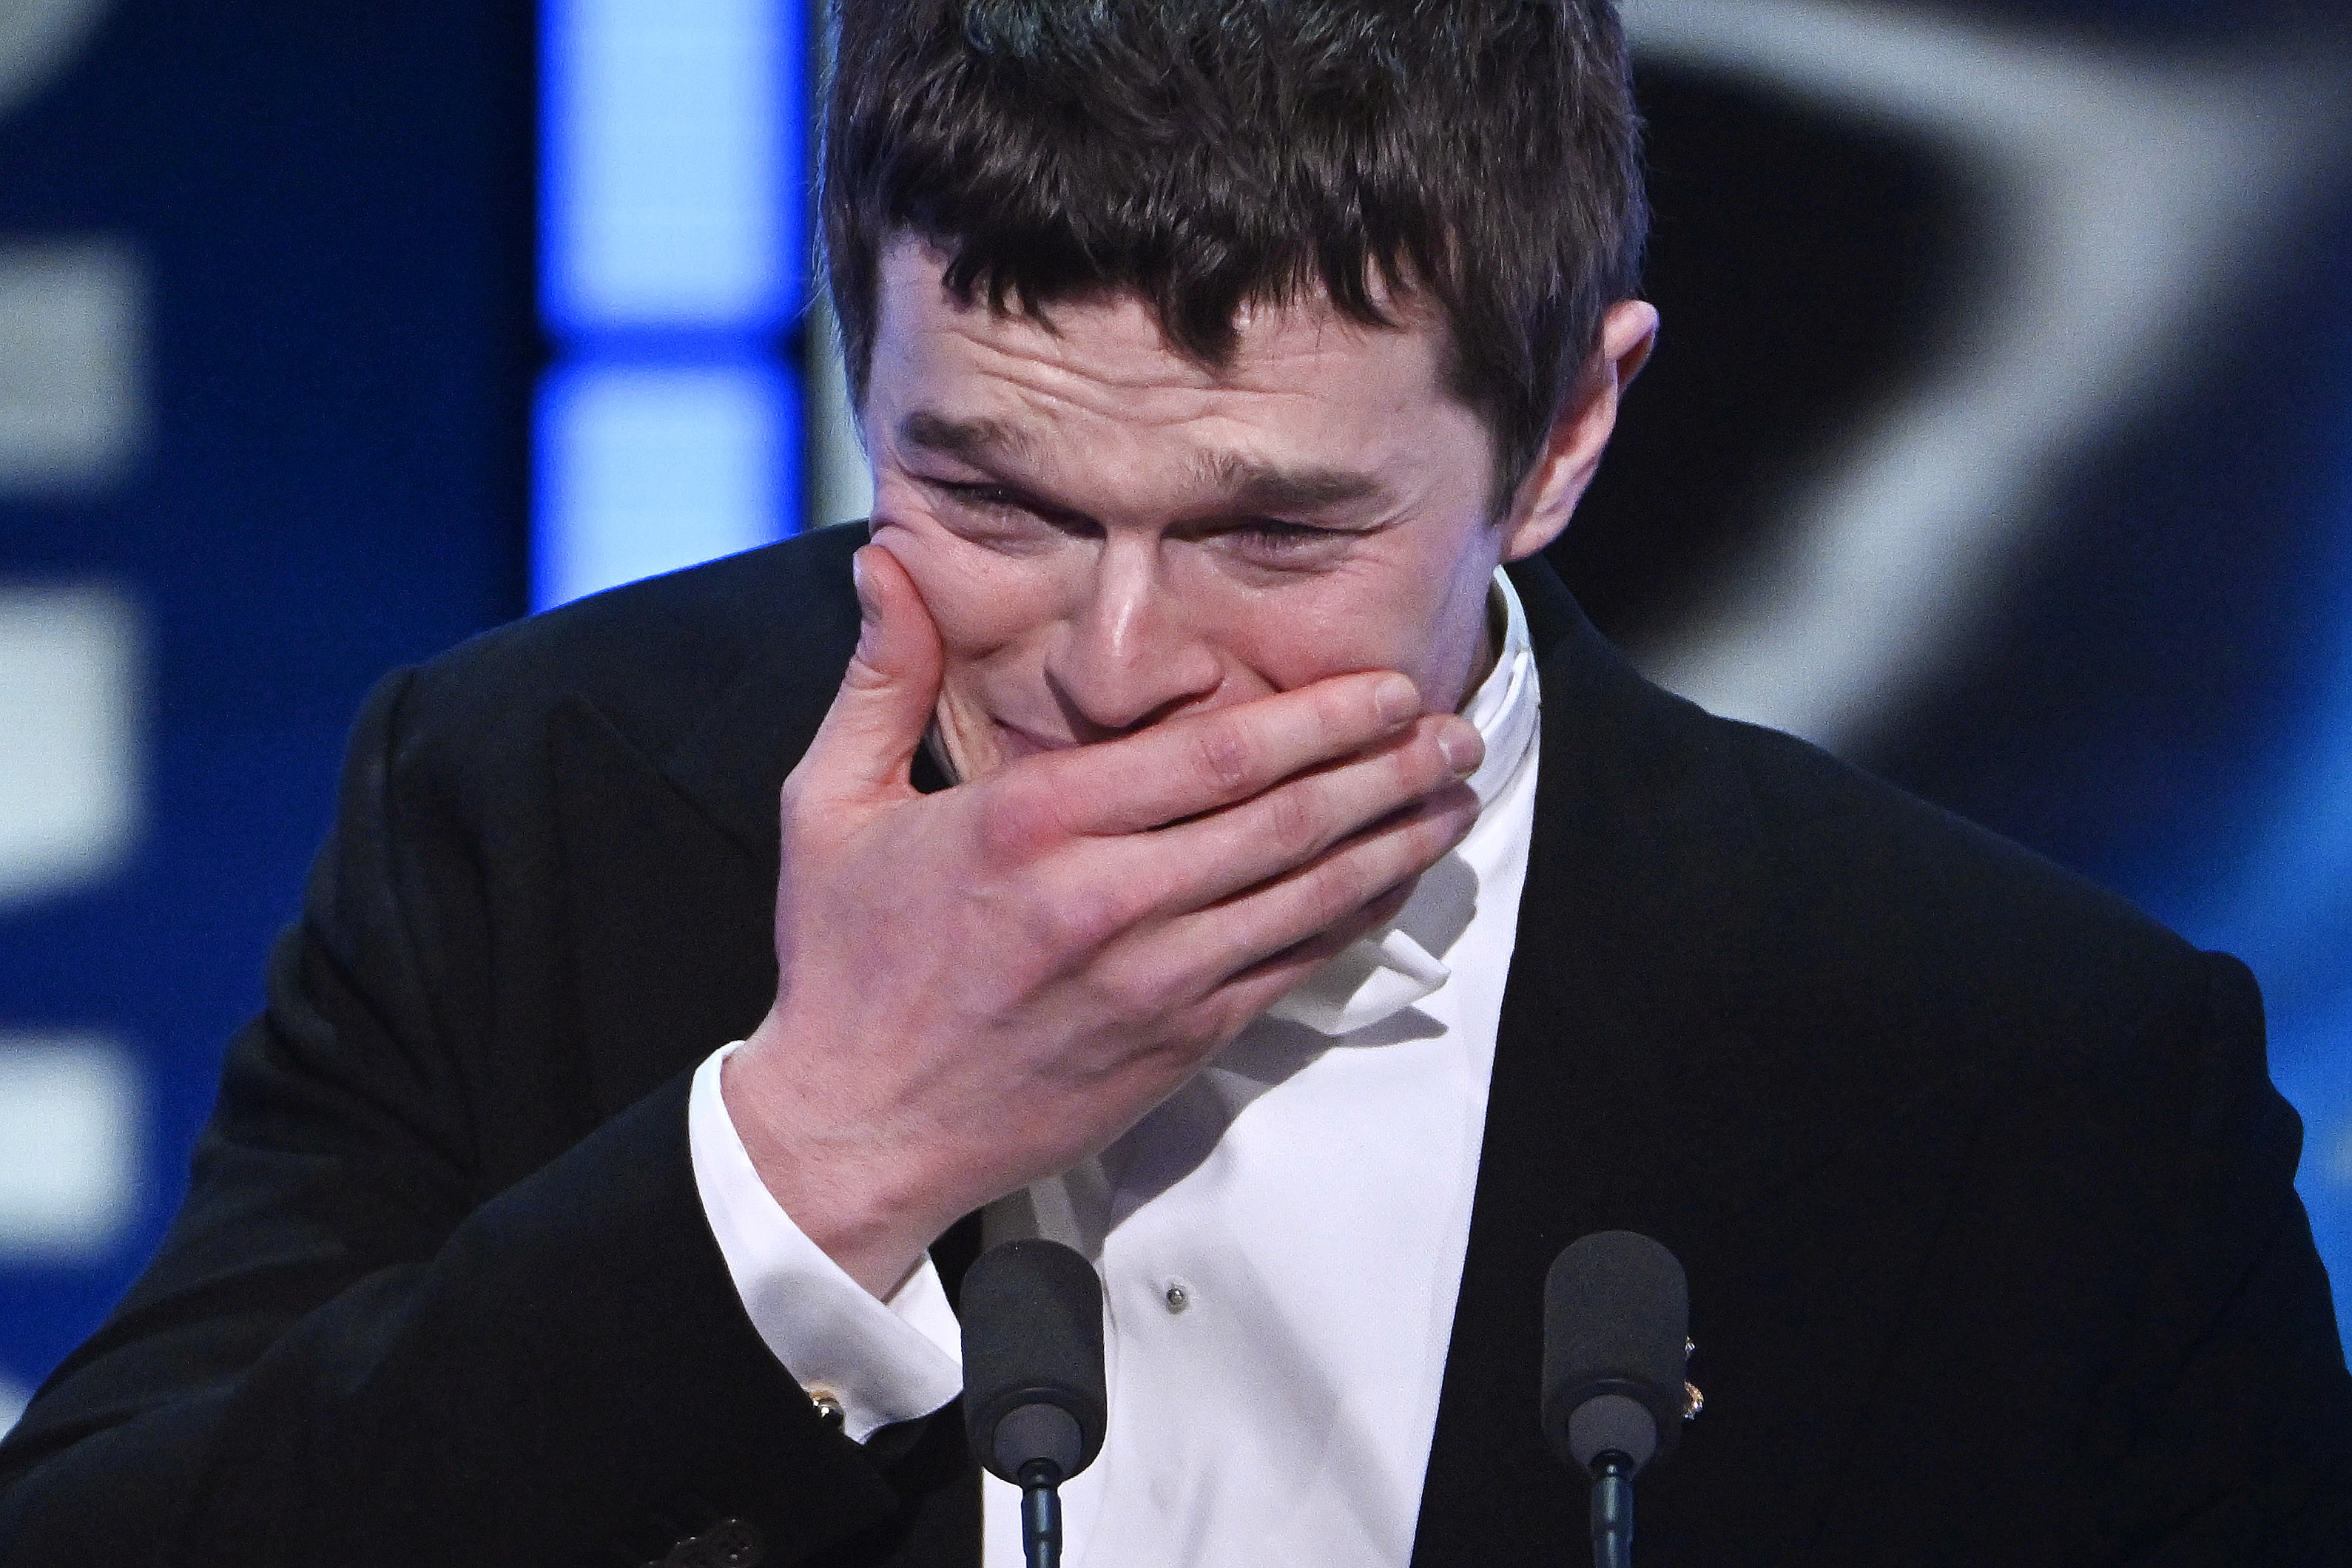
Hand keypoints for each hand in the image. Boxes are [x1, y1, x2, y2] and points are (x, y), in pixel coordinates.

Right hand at [725, 545, 1483, 1295]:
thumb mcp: (832, 804)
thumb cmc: (847, 965)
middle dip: (1388, 767)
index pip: (1218, 752)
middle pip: (1288, 817)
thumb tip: (885, 564)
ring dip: (1396, 841)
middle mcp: (1110, 897)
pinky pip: (1291, 967)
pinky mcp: (1177, 1040)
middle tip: (1455, 728)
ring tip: (1455, 795)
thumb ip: (882, 678)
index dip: (1322, 716)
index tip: (1387, 686)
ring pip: (1309, 894)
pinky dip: (1354, 920)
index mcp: (1035, 822)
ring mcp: (1155, 978)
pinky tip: (1395, 881)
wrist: (858, 1129)